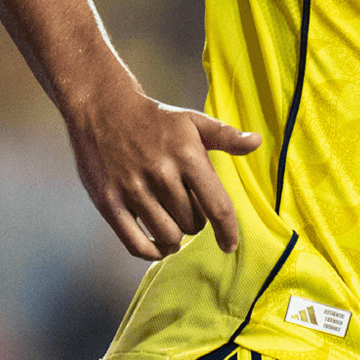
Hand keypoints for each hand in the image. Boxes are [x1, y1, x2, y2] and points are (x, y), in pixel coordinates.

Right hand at [65, 88, 261, 259]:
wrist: (103, 108)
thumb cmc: (154, 119)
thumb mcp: (193, 121)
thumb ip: (226, 136)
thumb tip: (257, 142)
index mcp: (188, 155)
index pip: (217, 207)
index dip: (228, 231)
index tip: (229, 244)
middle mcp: (161, 174)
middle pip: (193, 225)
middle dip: (196, 222)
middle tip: (187, 206)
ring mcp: (133, 190)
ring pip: (168, 236)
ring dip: (175, 237)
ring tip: (174, 224)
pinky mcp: (109, 202)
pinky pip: (136, 244)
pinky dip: (152, 251)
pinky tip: (159, 244)